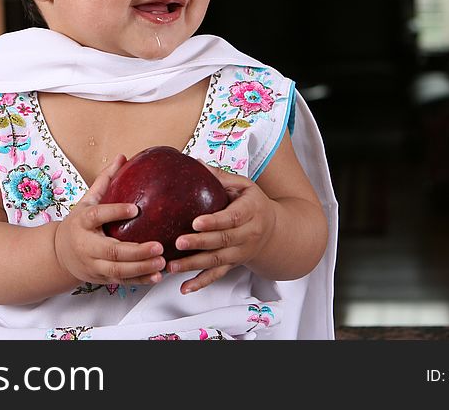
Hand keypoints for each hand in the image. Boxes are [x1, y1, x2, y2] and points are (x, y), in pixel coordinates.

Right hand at [54, 154, 165, 286]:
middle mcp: (87, 246)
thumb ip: (104, 181)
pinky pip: (122, 281)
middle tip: (158, 246)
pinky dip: (139, 280)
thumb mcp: (86, 202)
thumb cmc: (77, 225)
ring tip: (162, 262)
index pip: (97, 216)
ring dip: (141, 268)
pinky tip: (156, 276)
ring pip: (118, 271)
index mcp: (82, 223)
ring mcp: (94, 265)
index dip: (115, 212)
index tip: (135, 209)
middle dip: (136, 252)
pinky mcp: (101, 278)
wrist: (59, 254)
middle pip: (111, 251)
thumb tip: (121, 157)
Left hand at [167, 164, 276, 293]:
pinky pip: (217, 276)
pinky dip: (200, 284)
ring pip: (216, 261)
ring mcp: (240, 253)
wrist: (276, 231)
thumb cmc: (254, 203)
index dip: (214, 221)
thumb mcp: (244, 185)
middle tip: (178, 242)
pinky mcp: (233, 265)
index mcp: (250, 212)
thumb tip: (194, 161)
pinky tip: (184, 288)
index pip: (232, 218)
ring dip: (193, 266)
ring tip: (172, 266)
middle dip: (199, 243)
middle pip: (222, 242)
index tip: (195, 222)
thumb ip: (220, 176)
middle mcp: (247, 235)